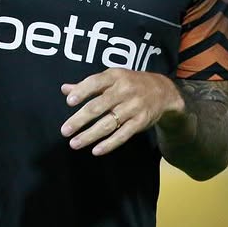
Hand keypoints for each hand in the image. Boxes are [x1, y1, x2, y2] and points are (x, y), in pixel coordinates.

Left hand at [60, 69, 182, 154]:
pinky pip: (123, 135)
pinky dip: (109, 144)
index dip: (82, 91)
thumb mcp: (112, 78)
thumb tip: (65, 89)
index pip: (95, 82)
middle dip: (80, 120)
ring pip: (108, 123)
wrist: (163, 91)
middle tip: (64, 131)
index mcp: (115, 76)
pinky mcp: (141, 121)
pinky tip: (95, 150)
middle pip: (98, 106)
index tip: (69, 102)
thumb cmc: (130, 84)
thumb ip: (89, 85)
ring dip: (90, 135)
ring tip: (74, 143)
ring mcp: (133, 107)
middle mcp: (124, 91)